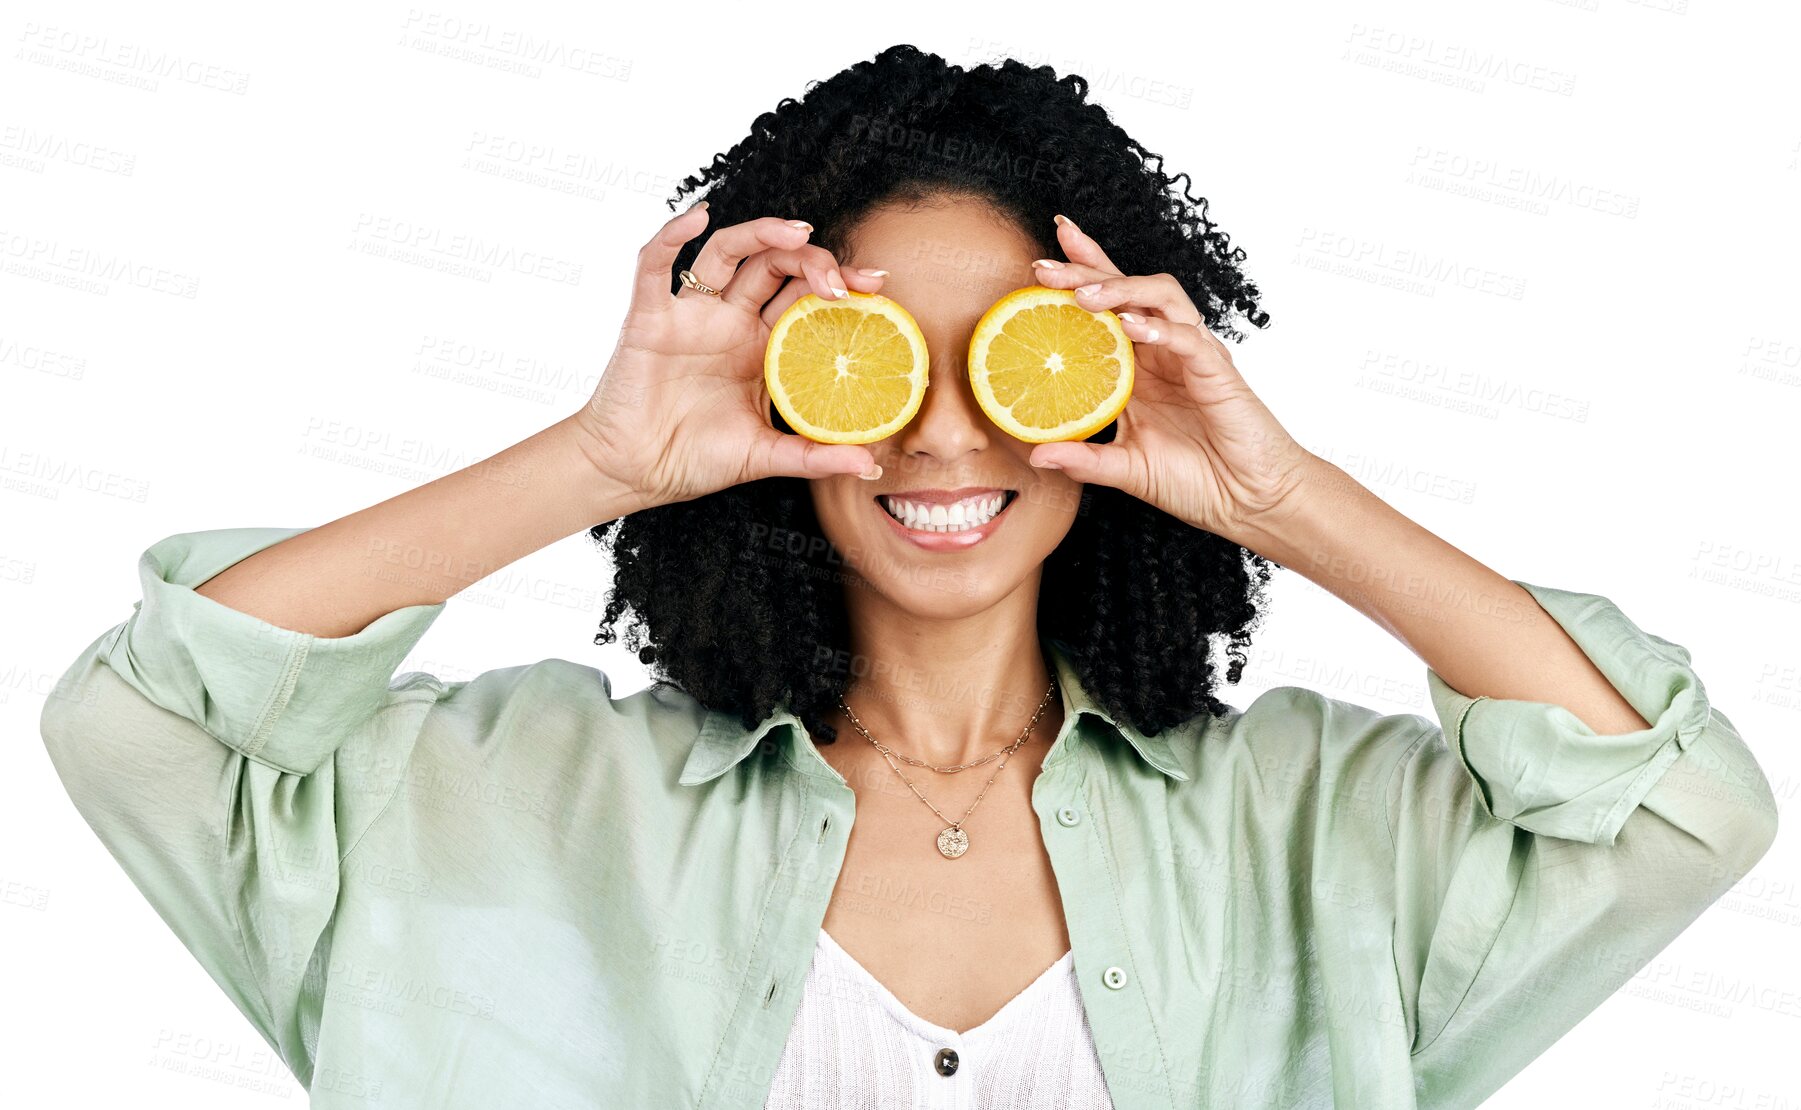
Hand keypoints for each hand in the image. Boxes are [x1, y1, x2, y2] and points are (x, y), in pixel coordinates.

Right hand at [573, 202, 888, 511]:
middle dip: (813, 261)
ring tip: (798, 233)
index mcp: (761, 346)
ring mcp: (691, 315)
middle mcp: (729, 320)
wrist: (635, 473)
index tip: (877, 285)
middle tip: (843, 282)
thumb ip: (815, 457)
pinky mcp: (649, 318)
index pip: (805, 296)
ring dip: (762, 233)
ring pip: (727, 251)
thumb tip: (871, 467)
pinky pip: (654, 266)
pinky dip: (671, 235)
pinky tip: (695, 216)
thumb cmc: (694, 459)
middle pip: (774, 265)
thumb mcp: (765, 457)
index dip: (841, 282)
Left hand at [1025, 215, 1320, 542]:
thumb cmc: (1197, 482)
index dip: (1080, 278)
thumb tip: (1035, 455)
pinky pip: (1189, 338)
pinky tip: (1132, 327)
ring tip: (1083, 296)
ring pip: (1161, 298)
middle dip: (1087, 269)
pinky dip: (1161, 329)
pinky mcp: (1217, 372)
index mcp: (1139, 369)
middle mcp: (1164, 354)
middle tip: (1043, 267)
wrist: (1249, 503)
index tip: (1037, 265)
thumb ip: (1084, 460)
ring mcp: (1192, 358)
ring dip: (1121, 290)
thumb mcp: (1126, 471)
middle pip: (1127, 290)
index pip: (1107, 310)